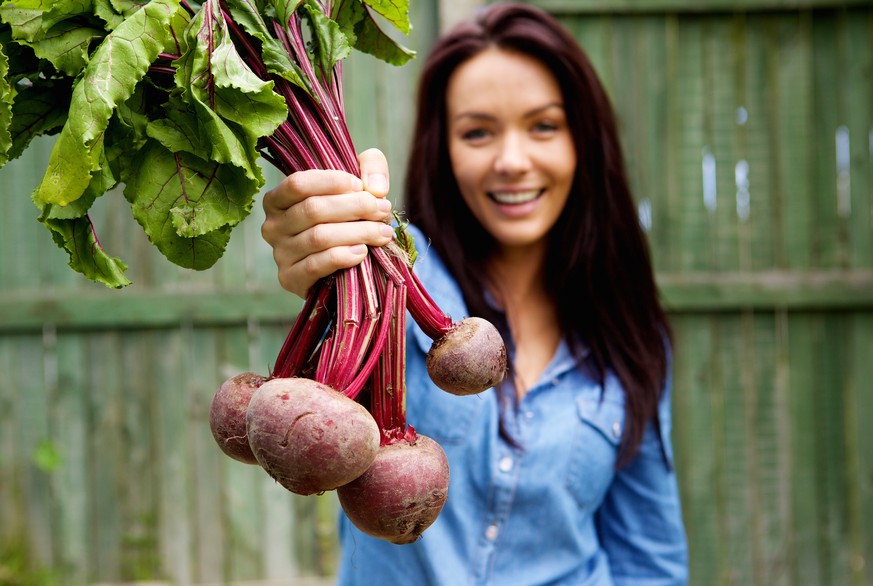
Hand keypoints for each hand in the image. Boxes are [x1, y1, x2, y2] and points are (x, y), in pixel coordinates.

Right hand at [261, 148, 393, 297]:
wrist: (343, 265)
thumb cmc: (346, 218)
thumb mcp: (358, 184)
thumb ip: (370, 167)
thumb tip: (375, 188)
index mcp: (278, 199)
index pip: (298, 184)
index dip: (332, 182)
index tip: (360, 186)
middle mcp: (272, 226)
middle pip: (313, 209)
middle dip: (355, 207)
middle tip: (383, 209)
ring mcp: (280, 254)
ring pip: (319, 237)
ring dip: (357, 232)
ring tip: (382, 233)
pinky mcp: (290, 278)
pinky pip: (316, 265)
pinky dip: (343, 257)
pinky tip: (362, 252)